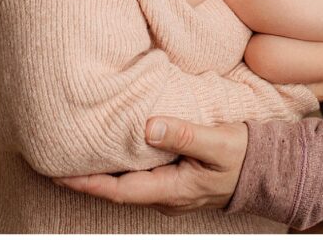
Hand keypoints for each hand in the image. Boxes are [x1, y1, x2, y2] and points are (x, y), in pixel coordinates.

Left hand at [54, 118, 247, 212]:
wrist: (267, 172)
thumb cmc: (244, 156)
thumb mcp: (217, 142)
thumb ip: (184, 135)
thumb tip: (149, 126)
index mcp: (171, 190)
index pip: (119, 190)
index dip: (87, 183)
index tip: (59, 173)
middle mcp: (165, 196)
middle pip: (116, 190)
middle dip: (85, 178)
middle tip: (54, 161)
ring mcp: (169, 191)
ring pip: (126, 185)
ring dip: (101, 173)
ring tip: (76, 154)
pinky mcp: (175, 181)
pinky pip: (139, 177)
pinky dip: (120, 166)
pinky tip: (112, 150)